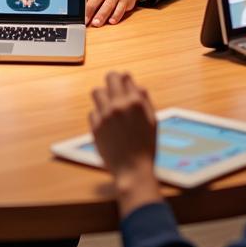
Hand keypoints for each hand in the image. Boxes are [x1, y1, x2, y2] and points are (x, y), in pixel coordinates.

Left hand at [89, 72, 161, 214]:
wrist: (133, 170)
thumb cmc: (146, 147)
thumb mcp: (153, 121)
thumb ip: (144, 100)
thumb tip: (136, 85)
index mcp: (135, 102)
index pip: (125, 76)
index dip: (125, 79)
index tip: (124, 82)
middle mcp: (118, 105)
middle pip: (109, 78)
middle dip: (112, 80)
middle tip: (114, 87)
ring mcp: (105, 115)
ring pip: (96, 91)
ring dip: (103, 96)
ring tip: (108, 105)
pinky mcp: (95, 126)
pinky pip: (92, 111)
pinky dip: (98, 114)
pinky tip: (106, 123)